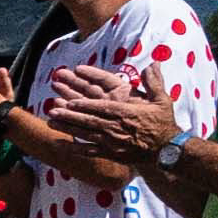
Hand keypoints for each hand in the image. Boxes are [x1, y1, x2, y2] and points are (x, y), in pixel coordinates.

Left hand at [32, 73, 179, 167]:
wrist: (167, 150)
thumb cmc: (163, 123)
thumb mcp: (162, 100)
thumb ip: (154, 82)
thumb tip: (153, 63)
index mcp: (126, 113)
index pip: (102, 107)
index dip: (85, 105)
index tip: (69, 101)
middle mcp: (116, 128)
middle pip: (89, 120)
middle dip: (69, 115)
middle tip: (52, 110)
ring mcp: (111, 142)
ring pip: (85, 134)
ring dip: (67, 128)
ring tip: (50, 122)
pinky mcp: (110, 153)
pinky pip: (89, 151)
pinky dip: (73, 148)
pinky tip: (59, 144)